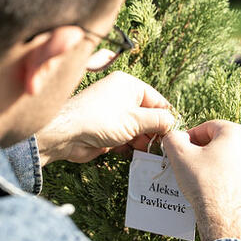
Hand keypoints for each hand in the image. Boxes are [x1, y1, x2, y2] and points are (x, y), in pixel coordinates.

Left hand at [37, 71, 175, 164]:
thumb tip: (172, 122)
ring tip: (151, 152)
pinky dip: (131, 146)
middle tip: (163, 146)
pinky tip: (136, 155)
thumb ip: (158, 121)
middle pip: (147, 115)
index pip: (157, 100)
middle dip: (155, 131)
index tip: (175, 131)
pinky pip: (126, 138)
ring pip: (137, 129)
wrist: (66, 135)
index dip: (166, 116)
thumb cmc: (99, 119)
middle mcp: (121, 97)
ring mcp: (113, 115)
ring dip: (144, 141)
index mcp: (128, 85)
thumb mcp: (135, 119)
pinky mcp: (106, 131)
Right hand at [161, 120, 240, 240]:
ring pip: (230, 158)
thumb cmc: (203, 183)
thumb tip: (175, 136)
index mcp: (236, 133)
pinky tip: (212, 187)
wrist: (224, 219)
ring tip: (198, 176)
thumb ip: (173, 138)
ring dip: (214, 163)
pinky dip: (225, 176)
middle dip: (203, 150)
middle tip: (188, 162)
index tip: (180, 148)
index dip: (191, 136)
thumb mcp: (180, 155)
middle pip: (221, 142)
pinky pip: (237, 174)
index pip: (208, 127)